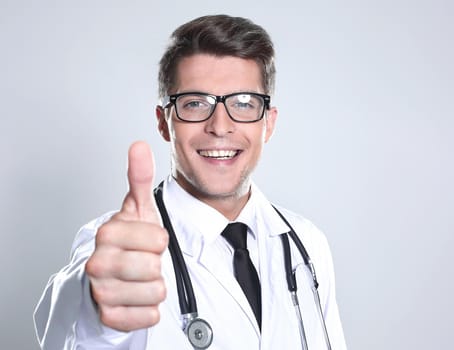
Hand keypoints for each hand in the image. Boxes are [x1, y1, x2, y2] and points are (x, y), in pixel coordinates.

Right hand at [86, 141, 168, 330]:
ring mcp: (101, 292)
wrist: (112, 275)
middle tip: (144, 260)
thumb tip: (139, 145)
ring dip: (155, 286)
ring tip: (141, 278)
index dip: (160, 241)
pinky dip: (150, 308)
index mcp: (107, 232)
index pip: (158, 240)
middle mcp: (98, 263)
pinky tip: (138, 297)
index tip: (148, 240)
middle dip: (157, 264)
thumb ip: (139, 177)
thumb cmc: (130, 240)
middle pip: (155, 267)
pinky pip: (148, 316)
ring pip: (155, 292)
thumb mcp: (138, 208)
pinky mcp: (109, 317)